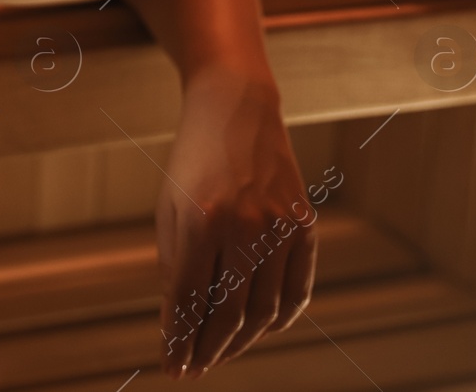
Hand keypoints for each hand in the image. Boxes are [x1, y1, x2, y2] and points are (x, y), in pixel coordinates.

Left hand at [155, 65, 316, 378]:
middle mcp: (245, 225)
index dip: (177, 340)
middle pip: (228, 313)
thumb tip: (179, 326)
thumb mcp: (170, 208)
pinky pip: (295, 292)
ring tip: (218, 354)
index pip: (187, 300)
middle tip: (193, 368)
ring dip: (240, 342)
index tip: (171, 367)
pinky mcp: (305, 226)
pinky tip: (255, 330)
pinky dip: (276, 320)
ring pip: (264, 311)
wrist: (235, 109)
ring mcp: (280, 226)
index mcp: (201, 219)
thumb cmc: (192, 162)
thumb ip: (175, 266)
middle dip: (208, 350)